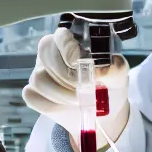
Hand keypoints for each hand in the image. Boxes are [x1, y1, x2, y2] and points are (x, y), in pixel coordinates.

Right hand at [22, 27, 129, 150]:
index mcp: (71, 42)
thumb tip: (99, 69)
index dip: (66, 48)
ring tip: (78, 100)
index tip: (77, 62)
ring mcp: (39, 73)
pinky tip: (64, 106)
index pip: (60, 36)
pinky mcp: (33, 92)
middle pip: (45, 56)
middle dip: (65, 75)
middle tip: (82, 89)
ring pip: (38, 79)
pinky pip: (32, 96)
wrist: (102, 115)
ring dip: (60, 93)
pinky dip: (50, 105)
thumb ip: (115, 68)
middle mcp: (51, 54)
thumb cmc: (109, 88)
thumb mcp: (118, 76)